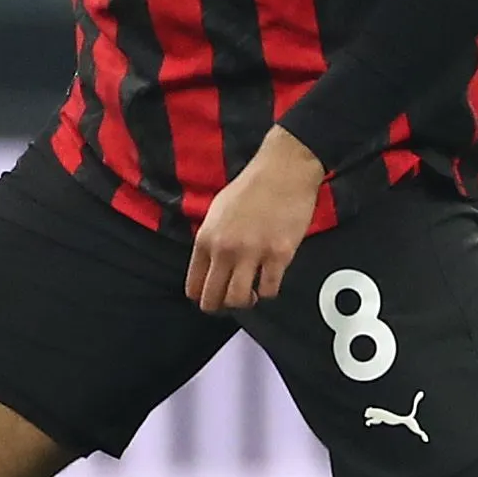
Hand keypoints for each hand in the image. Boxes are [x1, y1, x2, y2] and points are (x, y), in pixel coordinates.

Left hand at [187, 125, 326, 312]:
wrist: (283, 170)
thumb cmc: (252, 186)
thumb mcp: (217, 211)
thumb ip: (211, 240)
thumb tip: (210, 264)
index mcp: (206, 239)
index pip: (194, 285)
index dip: (202, 296)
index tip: (212, 297)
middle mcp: (225, 250)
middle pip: (214, 299)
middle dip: (221, 306)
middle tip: (231, 301)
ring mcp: (253, 254)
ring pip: (240, 300)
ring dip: (246, 302)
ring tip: (252, 294)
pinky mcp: (279, 255)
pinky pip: (270, 290)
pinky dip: (269, 291)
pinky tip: (270, 281)